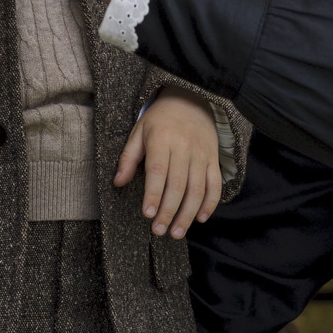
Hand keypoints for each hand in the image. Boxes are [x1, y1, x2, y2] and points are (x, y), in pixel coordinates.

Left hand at [114, 89, 221, 236]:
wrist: (191, 99)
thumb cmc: (160, 119)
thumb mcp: (138, 132)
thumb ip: (128, 158)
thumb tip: (118, 182)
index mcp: (162, 140)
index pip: (158, 171)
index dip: (153, 194)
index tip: (147, 214)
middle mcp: (184, 148)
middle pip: (178, 185)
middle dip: (168, 211)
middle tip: (159, 230)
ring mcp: (201, 154)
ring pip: (197, 189)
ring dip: (188, 214)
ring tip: (177, 232)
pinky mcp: (213, 159)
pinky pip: (215, 184)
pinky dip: (210, 204)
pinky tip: (200, 218)